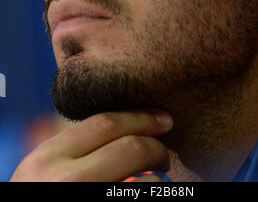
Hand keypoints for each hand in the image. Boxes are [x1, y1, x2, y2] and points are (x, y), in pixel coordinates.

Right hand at [10, 110, 173, 181]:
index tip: (161, 119)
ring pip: (147, 182)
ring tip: (157, 181)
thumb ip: (72, 152)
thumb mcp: (43, 174)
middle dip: (156, 146)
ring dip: (159, 179)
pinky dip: (154, 195)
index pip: (104, 124)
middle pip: (131, 148)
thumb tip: (123, 130)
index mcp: (46, 159)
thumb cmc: (40, 200)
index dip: (139, 117)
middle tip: (163, 154)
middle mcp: (65, 180)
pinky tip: (149, 193)